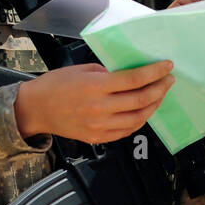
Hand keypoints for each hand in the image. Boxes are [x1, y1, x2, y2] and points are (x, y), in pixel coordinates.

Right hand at [14, 61, 173, 142]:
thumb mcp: (83, 70)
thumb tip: (132, 73)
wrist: (36, 109)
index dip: (155, 72)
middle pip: (140, 100)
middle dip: (160, 88)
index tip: (167, 66)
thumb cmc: (56, 85)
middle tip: (168, 80)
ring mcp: (99, 126)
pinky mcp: (97, 138)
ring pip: (137, 119)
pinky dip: (139, 120)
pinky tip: (143, 111)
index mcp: (95, 86)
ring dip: (153, 106)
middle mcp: (99, 108)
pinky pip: (126, 131)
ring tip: (159, 95)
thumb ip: (108, 73)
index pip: (134, 79)